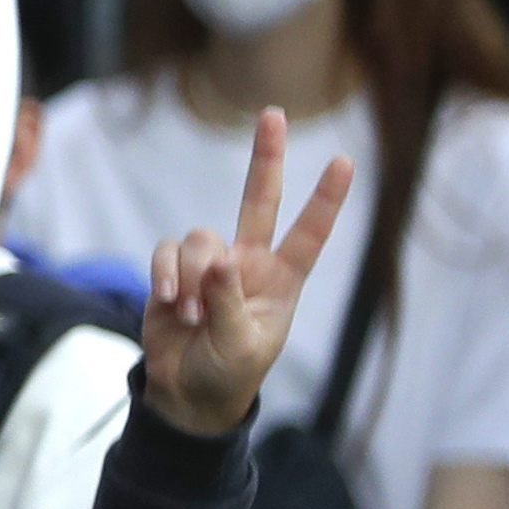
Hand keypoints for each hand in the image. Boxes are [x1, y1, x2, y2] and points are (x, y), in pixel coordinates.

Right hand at [135, 108, 357, 436]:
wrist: (185, 394)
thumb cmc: (228, 373)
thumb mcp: (242, 346)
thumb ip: (229, 301)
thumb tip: (217, 258)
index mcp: (282, 281)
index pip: (310, 233)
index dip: (326, 199)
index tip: (345, 161)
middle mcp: (249, 262)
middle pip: (259, 200)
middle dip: (266, 158)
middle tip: (273, 114)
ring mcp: (210, 264)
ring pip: (199, 238)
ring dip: (188, 277)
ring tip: (188, 314)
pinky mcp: (173, 270)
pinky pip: (166, 251)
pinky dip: (164, 276)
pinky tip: (167, 303)